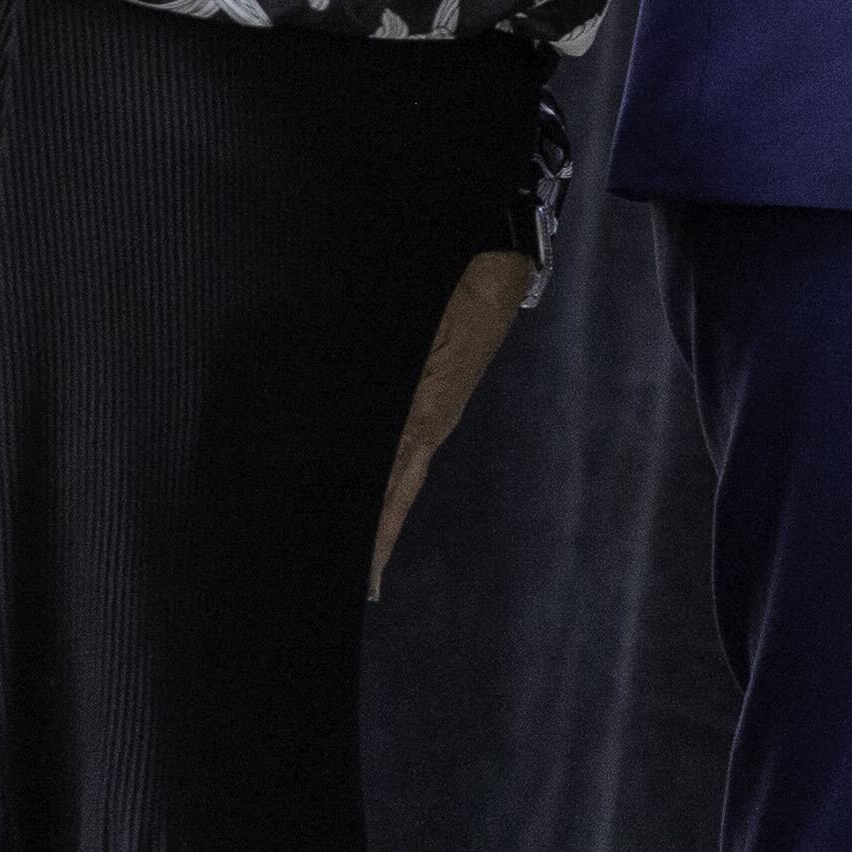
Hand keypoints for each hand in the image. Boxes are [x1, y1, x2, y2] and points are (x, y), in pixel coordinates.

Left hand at [373, 250, 536, 597]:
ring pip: (399, 475)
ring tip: (359, 547)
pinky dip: (388, 479)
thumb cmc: (456, 292)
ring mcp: (435, 414)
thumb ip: (386, 376)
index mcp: (426, 418)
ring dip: (380, 510)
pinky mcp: (434, 397)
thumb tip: (353, 425)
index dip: (380, 538)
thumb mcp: (416, 333)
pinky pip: (404, 449)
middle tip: (359, 584)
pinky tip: (372, 485)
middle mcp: (431, 425)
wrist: (497, 266)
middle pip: (398, 496)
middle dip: (378, 539)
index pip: (396, 492)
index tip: (367, 583)